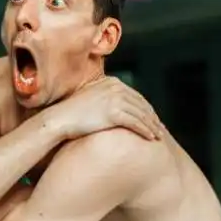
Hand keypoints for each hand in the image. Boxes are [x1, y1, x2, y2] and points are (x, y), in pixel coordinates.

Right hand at [45, 77, 164, 140]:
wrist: (60, 119)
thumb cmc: (71, 113)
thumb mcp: (90, 98)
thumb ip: (104, 98)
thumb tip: (113, 108)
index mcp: (112, 82)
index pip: (135, 96)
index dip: (146, 108)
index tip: (152, 118)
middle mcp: (116, 88)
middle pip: (141, 104)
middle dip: (152, 117)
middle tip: (160, 128)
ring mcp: (116, 99)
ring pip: (141, 114)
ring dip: (153, 126)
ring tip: (159, 136)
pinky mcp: (114, 113)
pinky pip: (136, 123)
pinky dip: (146, 131)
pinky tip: (151, 138)